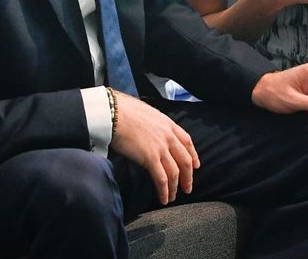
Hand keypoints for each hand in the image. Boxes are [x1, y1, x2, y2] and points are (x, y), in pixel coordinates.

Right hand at [109, 91, 199, 205]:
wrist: (112, 112)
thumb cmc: (122, 110)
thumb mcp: (145, 112)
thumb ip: (153, 124)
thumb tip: (149, 132)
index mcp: (167, 123)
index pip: (187, 141)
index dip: (193, 155)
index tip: (195, 165)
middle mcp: (168, 136)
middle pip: (184, 161)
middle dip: (188, 177)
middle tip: (187, 187)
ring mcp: (160, 148)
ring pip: (174, 172)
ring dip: (175, 187)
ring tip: (172, 196)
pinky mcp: (150, 158)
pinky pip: (162, 179)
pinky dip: (164, 191)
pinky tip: (163, 198)